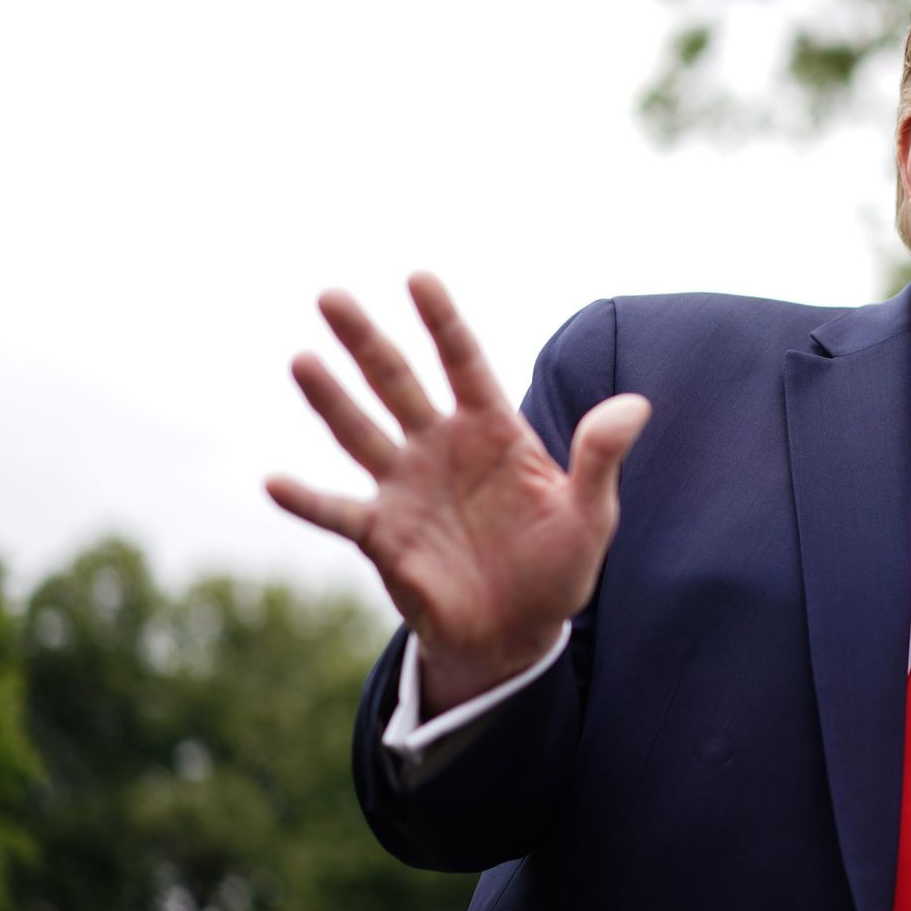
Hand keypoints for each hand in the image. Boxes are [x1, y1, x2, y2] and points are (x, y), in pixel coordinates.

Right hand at [266, 273, 648, 715]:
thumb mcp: (590, 513)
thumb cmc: (558, 565)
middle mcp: (440, 447)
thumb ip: (601, 457)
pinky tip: (273, 481)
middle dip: (366, 341)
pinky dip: (306, 500)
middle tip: (331, 295)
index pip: (464, 363)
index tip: (419, 278)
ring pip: (360, 434)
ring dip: (330, 400)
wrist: (519, 632)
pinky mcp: (382, 536)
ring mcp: (405, 488)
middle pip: (398, 382)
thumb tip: (636, 406)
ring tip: (301, 359)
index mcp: (492, 431)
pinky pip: (338, 513)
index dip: (442, 321)